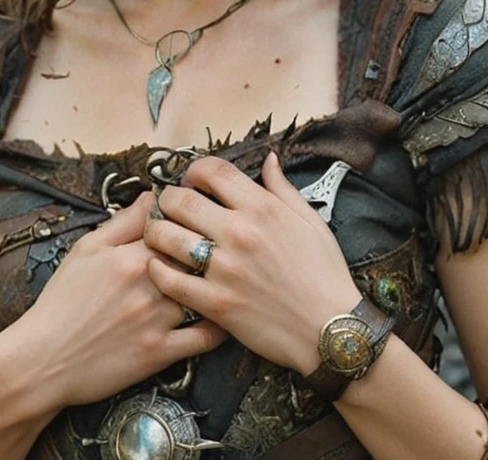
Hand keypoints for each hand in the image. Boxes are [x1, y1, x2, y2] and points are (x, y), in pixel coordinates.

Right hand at [7, 192, 227, 410]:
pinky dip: (221, 326)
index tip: (196, 218)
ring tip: (226, 275)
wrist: (43, 360)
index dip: (189, 220)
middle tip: (218, 245)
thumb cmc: (62, 302)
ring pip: (204, 292)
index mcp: (130, 256)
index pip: (176, 225)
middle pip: (196, 256)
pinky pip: (205, 339)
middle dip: (208, 249)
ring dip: (216, 283)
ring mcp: (156, 320)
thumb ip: (123, 222)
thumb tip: (152, 196)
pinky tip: (226, 313)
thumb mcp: (85, 250)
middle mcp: (149, 286)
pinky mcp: (160, 353)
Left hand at [144, 153, 359, 375]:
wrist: (330, 329)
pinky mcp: (215, 302)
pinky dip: (158, 270)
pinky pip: (169, 280)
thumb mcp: (310, 220)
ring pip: (166, 236)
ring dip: (157, 232)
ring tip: (160, 235)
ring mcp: (224, 268)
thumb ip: (282, 187)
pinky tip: (160, 267)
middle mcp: (239, 232)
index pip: (212, 171)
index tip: (191, 181)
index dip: (193, 170)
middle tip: (170, 207)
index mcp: (261, 207)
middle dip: (168, 198)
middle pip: (179, 200)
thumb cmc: (323, 273)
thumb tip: (269, 159)